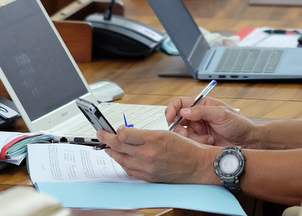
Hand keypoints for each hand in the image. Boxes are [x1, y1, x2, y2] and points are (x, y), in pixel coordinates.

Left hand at [98, 127, 212, 183]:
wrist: (197, 165)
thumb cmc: (186, 148)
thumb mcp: (167, 133)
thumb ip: (145, 134)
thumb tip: (128, 134)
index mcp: (153, 139)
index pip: (124, 134)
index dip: (117, 130)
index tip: (116, 128)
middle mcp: (147, 154)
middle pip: (118, 145)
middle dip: (106, 138)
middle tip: (101, 134)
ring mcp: (145, 167)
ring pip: (119, 158)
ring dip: (112, 151)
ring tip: (108, 146)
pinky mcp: (146, 176)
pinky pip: (127, 169)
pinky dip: (122, 161)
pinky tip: (121, 157)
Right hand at [165, 96, 256, 146]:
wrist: (247, 141)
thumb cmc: (239, 124)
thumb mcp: (221, 114)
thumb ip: (202, 112)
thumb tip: (183, 111)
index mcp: (203, 105)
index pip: (180, 103)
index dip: (172, 109)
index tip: (170, 118)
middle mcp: (198, 116)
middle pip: (177, 120)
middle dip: (178, 128)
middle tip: (184, 135)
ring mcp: (198, 129)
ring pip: (182, 133)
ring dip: (192, 138)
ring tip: (207, 139)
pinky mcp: (200, 141)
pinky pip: (190, 143)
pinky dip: (198, 143)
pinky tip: (210, 142)